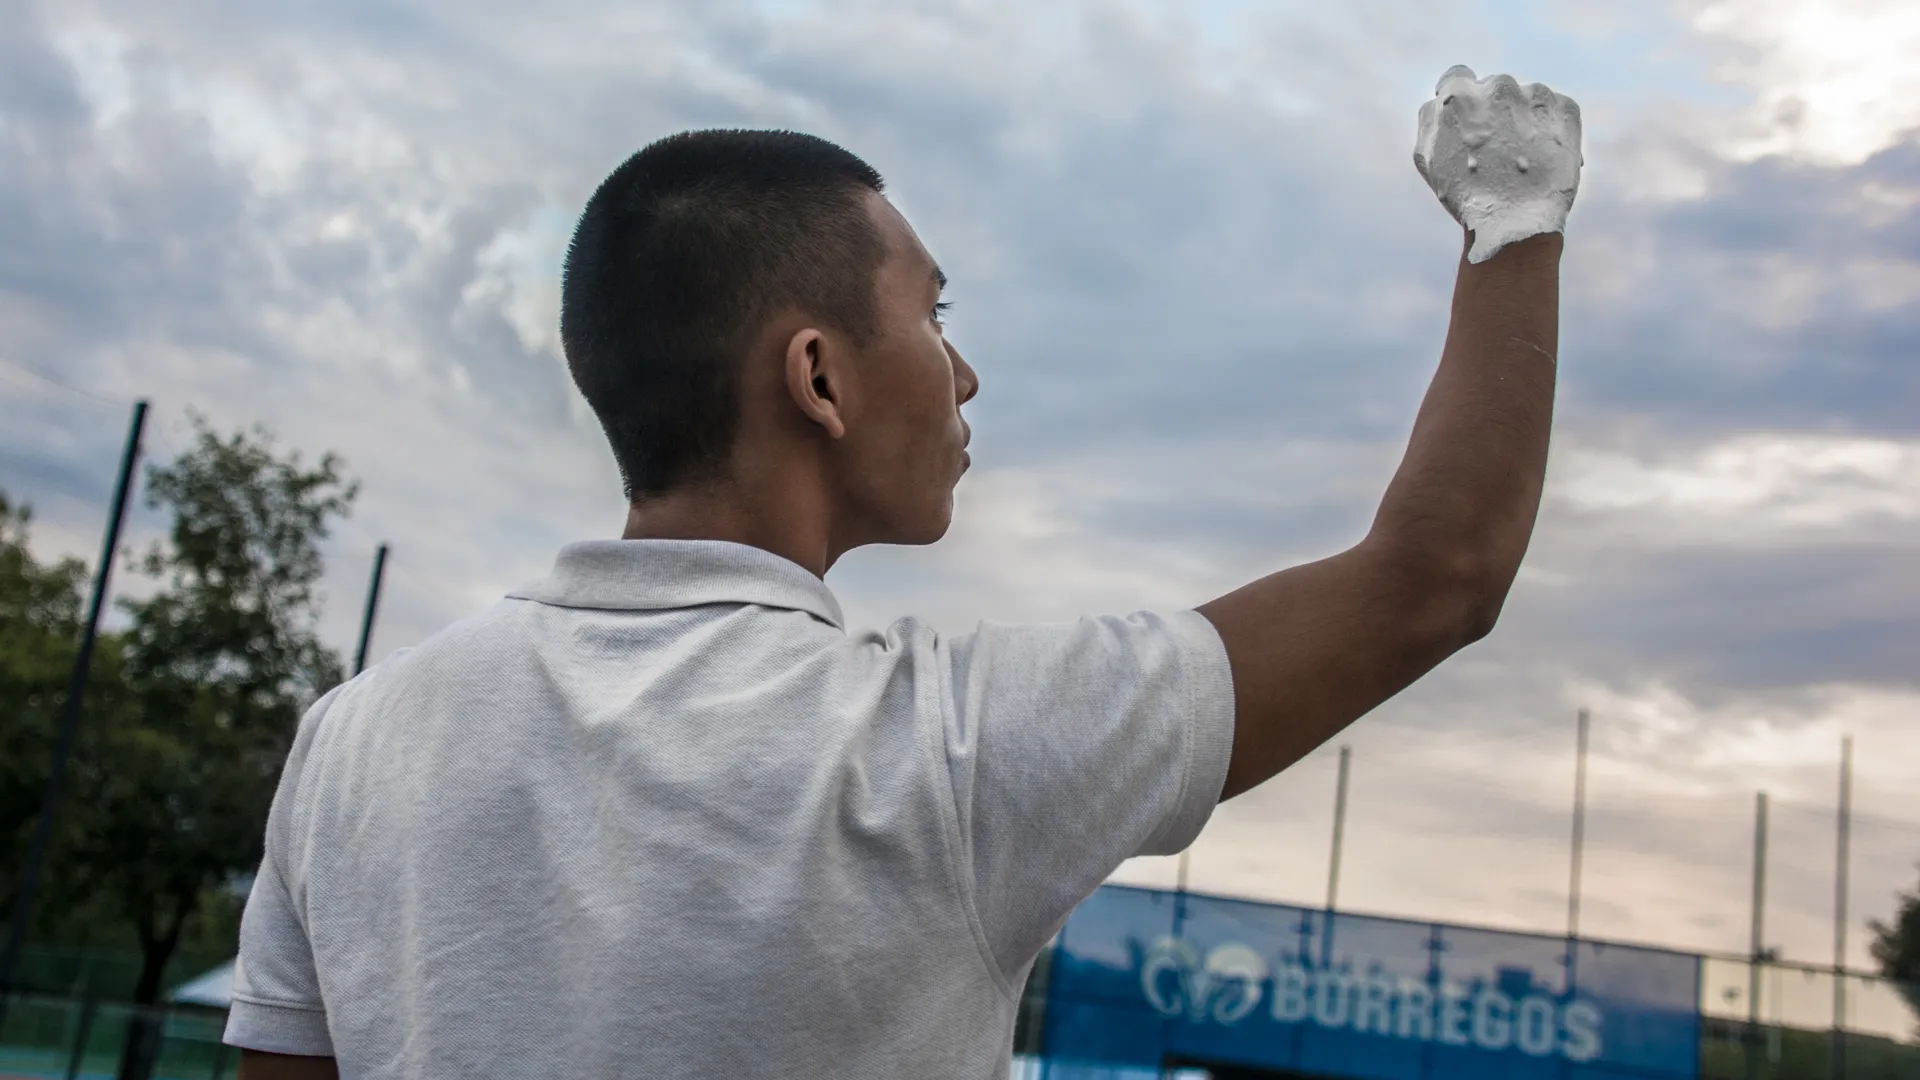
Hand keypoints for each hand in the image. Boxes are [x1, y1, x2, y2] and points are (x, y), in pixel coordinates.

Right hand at [1414, 65, 1582, 263]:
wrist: (1516, 221)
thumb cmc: (1466, 195)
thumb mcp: (1428, 158)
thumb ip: (1430, 118)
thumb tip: (1440, 100)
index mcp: (1458, 93)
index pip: (1457, 77)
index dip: (1461, 99)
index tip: (1468, 119)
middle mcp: (1498, 85)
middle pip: (1494, 88)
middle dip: (1494, 112)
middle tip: (1496, 150)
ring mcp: (1535, 94)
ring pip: (1526, 99)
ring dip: (1523, 120)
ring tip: (1522, 159)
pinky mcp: (1566, 108)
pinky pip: (1555, 110)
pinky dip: (1549, 129)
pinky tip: (1541, 158)